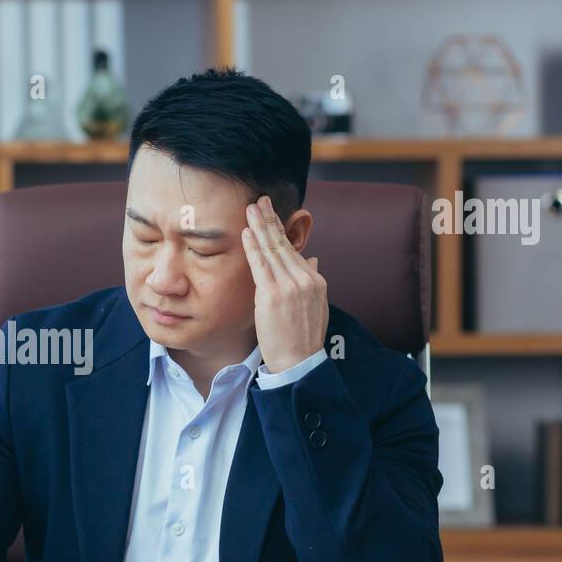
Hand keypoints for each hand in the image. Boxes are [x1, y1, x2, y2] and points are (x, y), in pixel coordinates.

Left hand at [242, 196, 328, 374]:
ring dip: (260, 226)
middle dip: (270, 220)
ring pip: (272, 249)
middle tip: (259, 200)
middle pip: (284, 243)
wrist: (299, 361)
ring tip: (250, 208)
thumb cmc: (302, 338)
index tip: (271, 215)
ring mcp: (290, 286)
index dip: (281, 231)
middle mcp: (305, 278)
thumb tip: (313, 257)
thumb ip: (311, 280)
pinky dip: (253, 246)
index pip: (293, 250)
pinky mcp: (273, 295)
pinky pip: (260, 265)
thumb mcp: (315, 306)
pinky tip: (246, 233)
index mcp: (315, 280)